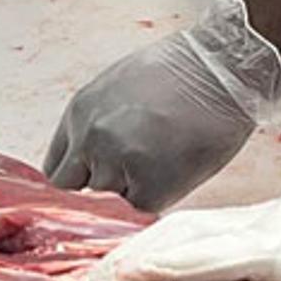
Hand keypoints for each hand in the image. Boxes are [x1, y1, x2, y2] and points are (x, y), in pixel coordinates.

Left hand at [42, 0, 280, 209]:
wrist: (224, 68)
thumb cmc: (182, 70)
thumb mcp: (118, 85)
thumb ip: (96, 123)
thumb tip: (90, 157)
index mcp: (78, 113)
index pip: (56, 169)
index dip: (78, 177)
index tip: (95, 180)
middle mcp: (89, 140)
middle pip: (74, 191)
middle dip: (98, 188)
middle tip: (133, 175)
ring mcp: (117, 165)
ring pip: (109, 203)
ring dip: (131, 193)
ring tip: (162, 164)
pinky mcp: (149, 189)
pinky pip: (141, 212)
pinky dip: (157, 201)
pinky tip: (176, 173)